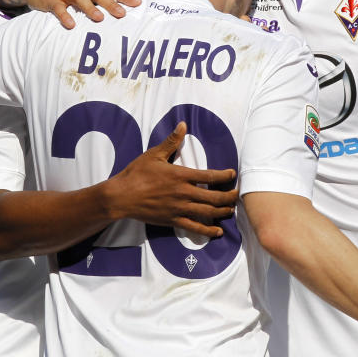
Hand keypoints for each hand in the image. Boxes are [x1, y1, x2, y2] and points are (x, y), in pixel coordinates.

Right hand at [107, 122, 237, 236]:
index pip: (209, 176)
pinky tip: (218, 231)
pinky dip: (208, 230)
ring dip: (222, 211)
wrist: (121, 197)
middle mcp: (183, 193)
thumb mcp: (154, 154)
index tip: (232, 175)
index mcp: (180, 175)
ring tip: (231, 210)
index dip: (224, 176)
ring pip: (207, 212)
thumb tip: (183, 125)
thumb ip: (171, 141)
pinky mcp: (173, 221)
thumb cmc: (136, 174)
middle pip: (213, 197)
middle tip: (237, 194)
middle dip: (228, 196)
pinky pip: (195, 227)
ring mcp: (179, 209)